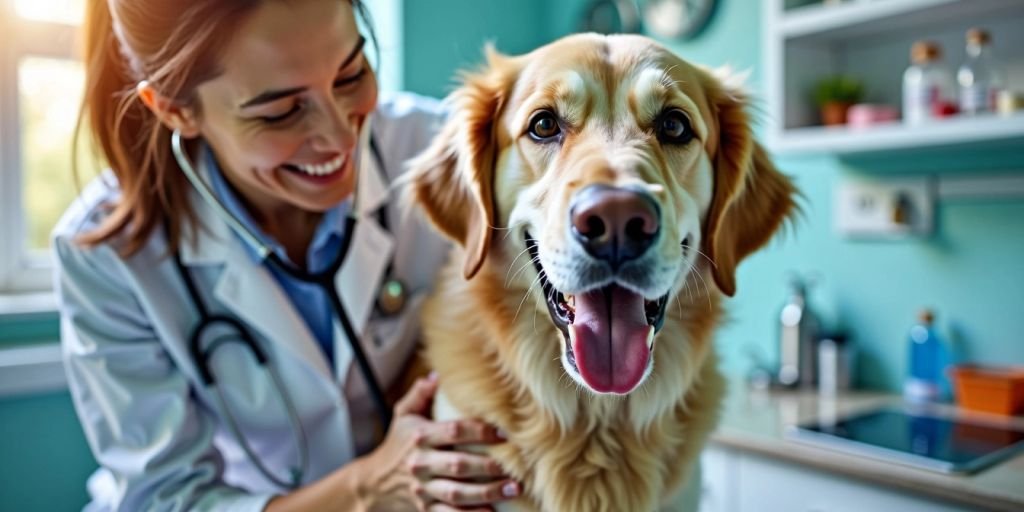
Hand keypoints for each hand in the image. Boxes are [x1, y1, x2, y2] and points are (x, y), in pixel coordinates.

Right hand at [352, 374, 519, 510]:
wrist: (375, 481)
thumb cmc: (399, 442)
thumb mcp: (403, 414)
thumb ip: (420, 394)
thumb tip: (437, 375)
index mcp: (420, 437)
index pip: (454, 432)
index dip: (480, 432)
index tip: (505, 433)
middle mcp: (421, 463)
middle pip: (458, 465)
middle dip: (489, 466)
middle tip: (515, 466)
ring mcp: (423, 489)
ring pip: (457, 493)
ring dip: (487, 493)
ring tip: (512, 489)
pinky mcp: (425, 508)